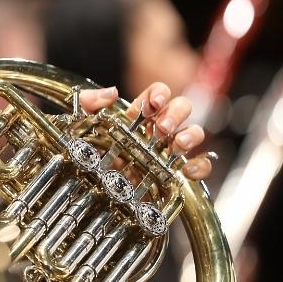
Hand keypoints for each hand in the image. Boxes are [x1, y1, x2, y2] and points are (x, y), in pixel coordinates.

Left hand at [80, 82, 211, 179]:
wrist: (90, 189)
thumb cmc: (88, 154)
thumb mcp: (81, 125)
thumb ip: (89, 103)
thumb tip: (112, 92)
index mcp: (138, 115)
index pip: (157, 94)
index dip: (160, 93)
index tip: (154, 103)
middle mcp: (157, 130)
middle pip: (180, 108)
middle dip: (175, 113)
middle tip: (162, 128)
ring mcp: (168, 151)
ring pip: (193, 133)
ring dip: (190, 135)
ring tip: (176, 146)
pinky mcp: (175, 175)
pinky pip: (200, 166)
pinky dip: (201, 166)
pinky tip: (188, 170)